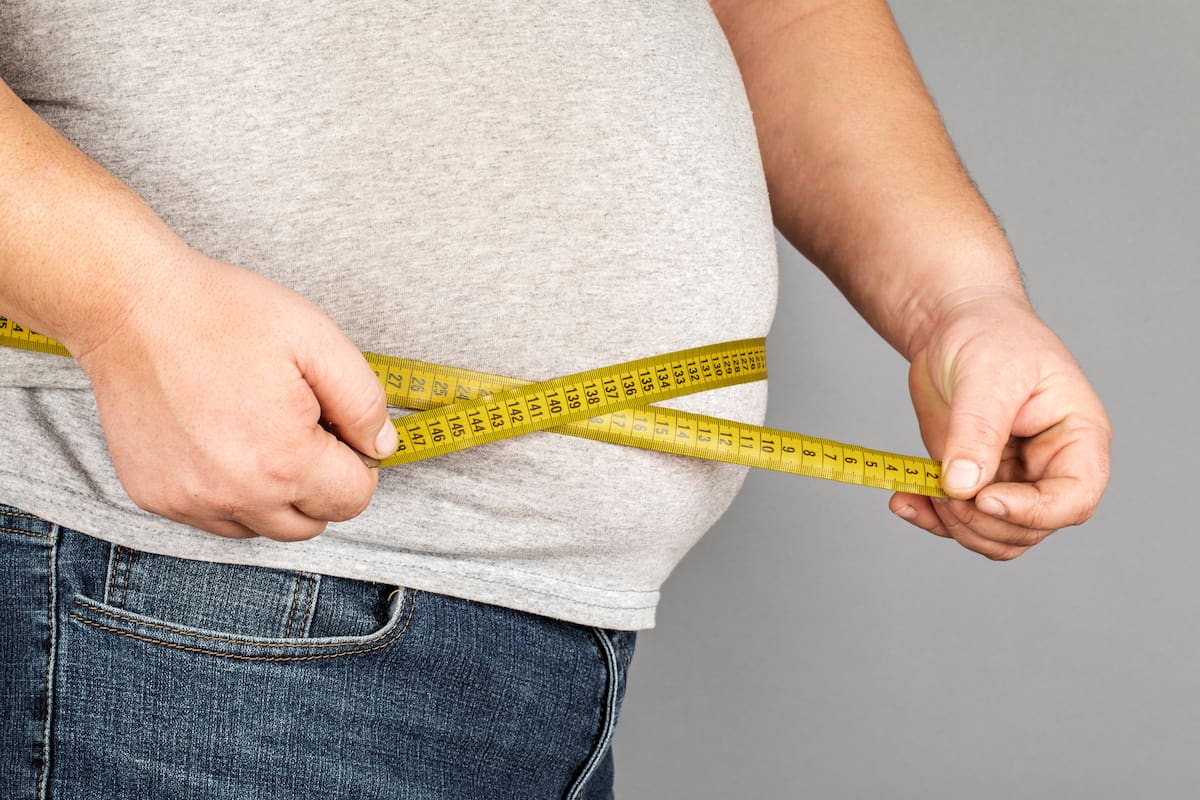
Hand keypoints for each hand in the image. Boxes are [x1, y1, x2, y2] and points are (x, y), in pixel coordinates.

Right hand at [74, 252, 398, 540]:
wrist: (132, 306)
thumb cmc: (225, 315)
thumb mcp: (318, 340)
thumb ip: (364, 402)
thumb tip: (381, 448)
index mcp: (284, 461)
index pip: (353, 500)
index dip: (356, 462)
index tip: (334, 427)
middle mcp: (236, 496)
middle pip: (311, 524)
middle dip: (320, 485)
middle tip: (300, 428)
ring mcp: (190, 502)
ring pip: (263, 527)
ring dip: (276, 495)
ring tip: (258, 432)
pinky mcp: (156, 497)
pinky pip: (215, 518)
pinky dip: (230, 493)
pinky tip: (221, 441)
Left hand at [888, 290, 1111, 559]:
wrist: (952, 326)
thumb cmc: (989, 334)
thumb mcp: (988, 374)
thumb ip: (977, 432)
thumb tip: (963, 486)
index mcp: (1077, 438)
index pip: (1075, 498)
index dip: (1034, 511)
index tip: (985, 498)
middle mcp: (1050, 468)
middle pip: (1030, 528)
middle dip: (983, 520)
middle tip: (942, 491)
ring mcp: (1011, 480)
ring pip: (995, 535)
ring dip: (955, 526)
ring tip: (920, 491)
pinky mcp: (973, 482)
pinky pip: (958, 521)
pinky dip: (930, 518)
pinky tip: (904, 500)